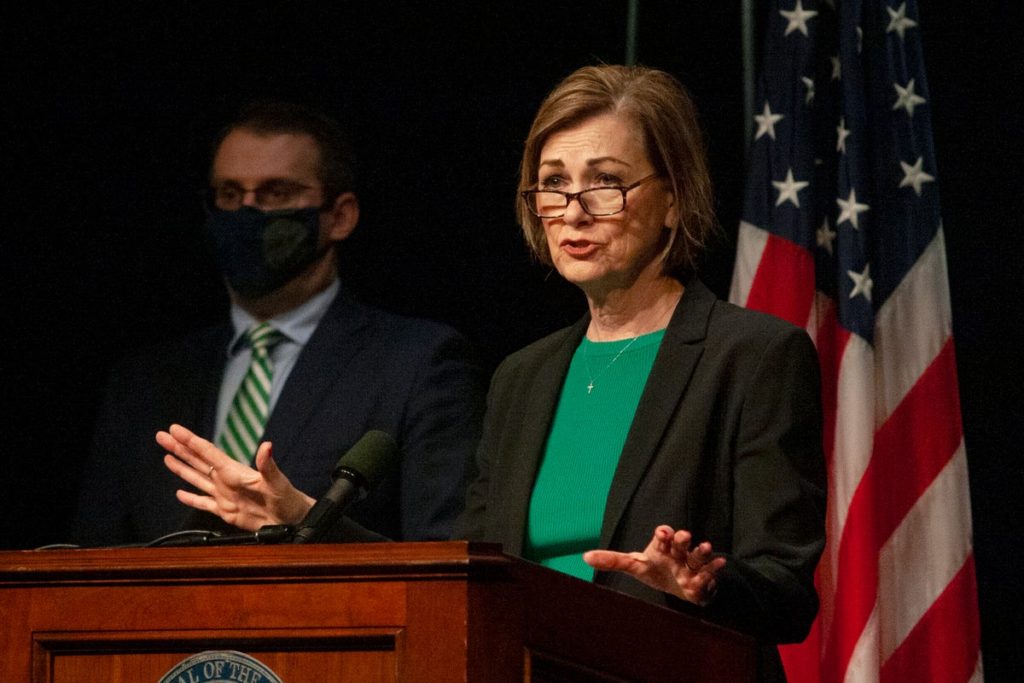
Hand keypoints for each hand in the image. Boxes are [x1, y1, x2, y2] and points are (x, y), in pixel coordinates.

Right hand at [158, 423, 314, 530]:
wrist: (291, 520)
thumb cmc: (288, 498)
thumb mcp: (278, 481)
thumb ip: (269, 464)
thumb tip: (267, 446)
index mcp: (234, 471)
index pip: (208, 452)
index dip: (191, 440)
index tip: (175, 429)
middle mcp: (226, 480)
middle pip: (197, 461)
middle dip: (179, 448)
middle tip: (162, 436)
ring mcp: (225, 495)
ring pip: (197, 479)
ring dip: (182, 468)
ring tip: (167, 457)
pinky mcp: (226, 511)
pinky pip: (204, 503)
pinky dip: (191, 499)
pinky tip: (180, 494)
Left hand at [583, 525, 725, 605]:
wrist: (677, 585)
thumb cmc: (655, 569)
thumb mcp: (635, 565)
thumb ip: (613, 560)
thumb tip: (584, 557)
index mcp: (661, 546)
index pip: (663, 536)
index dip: (663, 533)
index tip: (662, 533)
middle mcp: (677, 551)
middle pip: (681, 542)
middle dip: (683, 538)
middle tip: (684, 536)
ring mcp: (691, 563)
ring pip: (697, 555)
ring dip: (702, 551)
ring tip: (706, 547)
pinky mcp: (702, 577)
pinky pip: (709, 571)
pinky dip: (714, 568)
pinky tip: (720, 564)